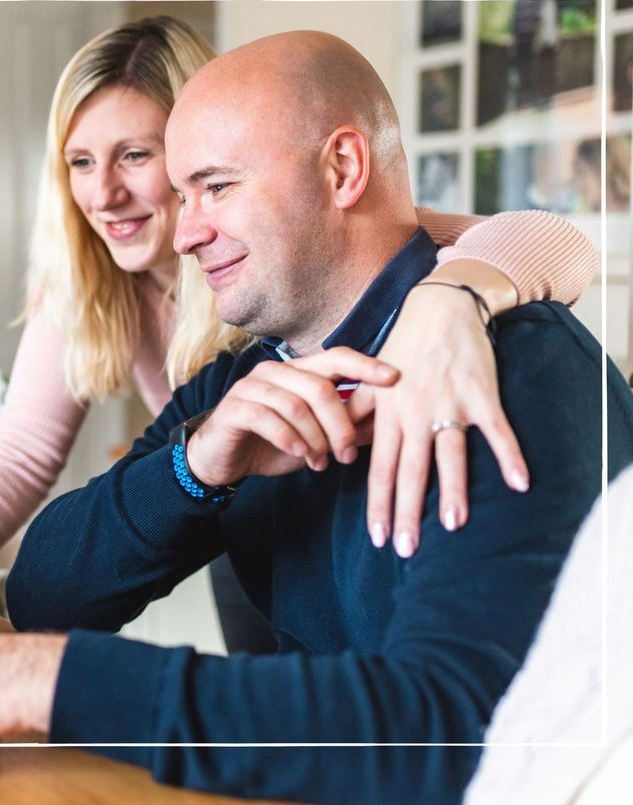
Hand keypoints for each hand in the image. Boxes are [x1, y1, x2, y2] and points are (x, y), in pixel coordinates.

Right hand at [186, 347, 398, 485]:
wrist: (221, 461)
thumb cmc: (271, 445)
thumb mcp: (316, 440)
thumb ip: (347, 429)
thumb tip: (388, 426)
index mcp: (297, 372)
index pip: (335, 357)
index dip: (365, 365)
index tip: (394, 378)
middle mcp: (273, 372)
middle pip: (319, 387)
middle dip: (340, 424)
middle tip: (347, 455)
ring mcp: (250, 388)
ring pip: (295, 405)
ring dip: (314, 439)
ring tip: (321, 463)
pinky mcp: (233, 409)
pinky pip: (268, 418)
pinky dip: (289, 439)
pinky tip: (300, 455)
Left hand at [349, 282, 527, 557]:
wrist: (439, 309)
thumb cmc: (403, 348)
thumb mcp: (371, 381)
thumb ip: (357, 416)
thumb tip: (339, 449)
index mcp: (388, 414)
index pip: (380, 468)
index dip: (379, 503)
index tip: (377, 535)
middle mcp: (415, 413)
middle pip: (411, 470)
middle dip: (407, 511)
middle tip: (406, 548)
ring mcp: (449, 405)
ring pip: (449, 455)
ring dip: (453, 491)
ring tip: (452, 525)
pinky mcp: (481, 395)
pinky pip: (496, 430)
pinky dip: (510, 455)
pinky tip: (519, 483)